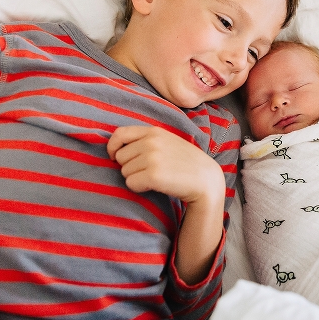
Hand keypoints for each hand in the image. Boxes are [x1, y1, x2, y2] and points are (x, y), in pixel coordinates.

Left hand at [107, 126, 225, 283]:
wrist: (206, 181)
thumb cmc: (186, 164)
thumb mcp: (168, 142)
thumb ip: (146, 140)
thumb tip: (118, 148)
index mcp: (154, 131)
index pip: (120, 134)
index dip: (112, 147)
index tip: (113, 157)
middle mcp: (151, 142)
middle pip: (120, 157)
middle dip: (129, 166)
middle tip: (148, 171)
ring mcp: (152, 157)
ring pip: (124, 171)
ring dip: (135, 178)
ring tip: (155, 178)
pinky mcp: (153, 175)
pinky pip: (131, 183)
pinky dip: (139, 188)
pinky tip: (154, 186)